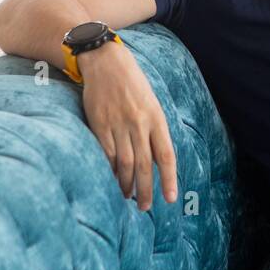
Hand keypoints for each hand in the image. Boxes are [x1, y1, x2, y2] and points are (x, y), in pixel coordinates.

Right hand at [78, 41, 178, 210]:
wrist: (106, 61)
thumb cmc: (132, 84)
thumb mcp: (151, 103)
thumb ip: (154, 130)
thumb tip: (157, 161)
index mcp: (157, 118)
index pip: (166, 156)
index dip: (169, 179)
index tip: (170, 199)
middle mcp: (139, 123)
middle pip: (145, 166)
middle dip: (145, 190)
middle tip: (144, 207)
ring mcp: (118, 124)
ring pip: (125, 164)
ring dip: (126, 184)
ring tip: (127, 196)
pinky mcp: (99, 124)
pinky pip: (107, 154)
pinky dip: (110, 170)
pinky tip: (112, 180)